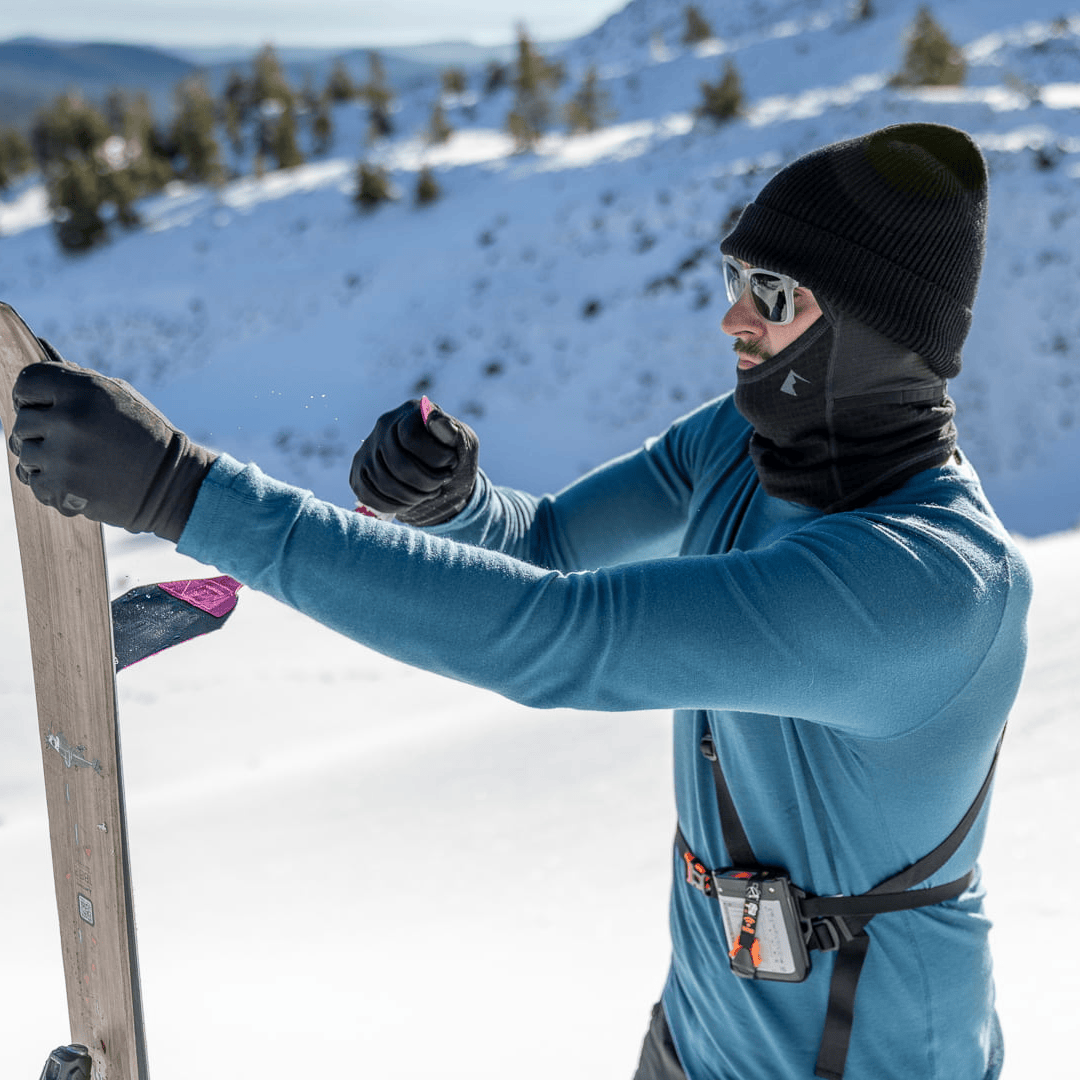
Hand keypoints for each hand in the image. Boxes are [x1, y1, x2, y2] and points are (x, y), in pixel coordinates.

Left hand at [8, 341, 216, 541]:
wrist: (172, 482)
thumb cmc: (145, 434)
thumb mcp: (120, 396)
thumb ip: (78, 379)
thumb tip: (41, 347)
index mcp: (85, 391)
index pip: (26, 382)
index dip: (30, 395)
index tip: (39, 406)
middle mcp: (71, 420)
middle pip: (22, 421)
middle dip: (39, 432)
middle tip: (66, 441)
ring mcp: (65, 456)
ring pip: (24, 454)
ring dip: (44, 460)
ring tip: (75, 462)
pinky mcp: (64, 489)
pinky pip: (34, 482)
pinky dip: (51, 484)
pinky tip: (77, 481)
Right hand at [349, 397, 477, 525]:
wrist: (438, 471)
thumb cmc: (453, 455)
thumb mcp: (463, 443)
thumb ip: (452, 433)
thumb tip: (434, 418)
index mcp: (412, 411)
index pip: (411, 437)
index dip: (434, 458)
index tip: (452, 464)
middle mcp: (385, 425)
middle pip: (397, 463)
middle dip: (426, 482)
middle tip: (441, 484)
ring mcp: (369, 447)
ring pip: (383, 481)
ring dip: (412, 496)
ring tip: (429, 493)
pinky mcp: (359, 469)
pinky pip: (368, 494)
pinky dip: (392, 505)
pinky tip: (410, 502)